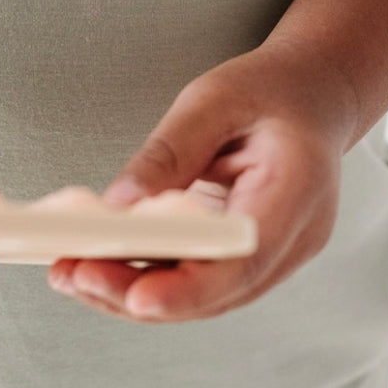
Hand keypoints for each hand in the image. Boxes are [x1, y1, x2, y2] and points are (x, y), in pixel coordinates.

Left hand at [47, 41, 359, 323]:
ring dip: (137, 294)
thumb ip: (170, 151)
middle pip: (217, 291)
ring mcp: (281, 255)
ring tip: (72, 272)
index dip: (189, 288)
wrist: (316, 93)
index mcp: (298, 190)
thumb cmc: (269, 89)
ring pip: (206, 297)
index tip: (134, 296)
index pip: (245, 259)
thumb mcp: (216, 99)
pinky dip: (155, 280)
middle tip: (74, 274)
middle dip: (141, 293)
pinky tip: (103, 267)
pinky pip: (204, 282)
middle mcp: (297, 237)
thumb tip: (117, 205)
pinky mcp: (256, 258)